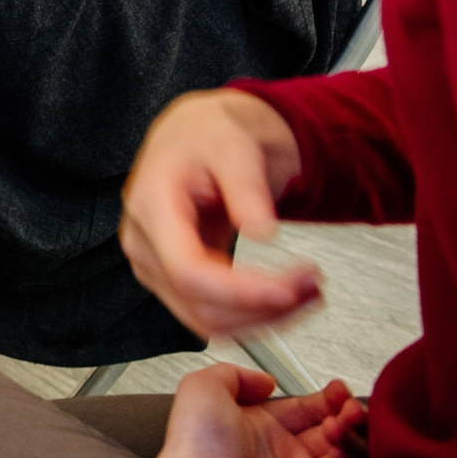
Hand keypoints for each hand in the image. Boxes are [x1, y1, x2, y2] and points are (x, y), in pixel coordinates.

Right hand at [122, 90, 318, 338]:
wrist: (198, 137)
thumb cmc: (208, 136)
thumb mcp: (233, 146)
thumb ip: (245, 187)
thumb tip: (261, 231)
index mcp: (151, 205)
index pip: (187, 270)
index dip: (238, 292)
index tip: (287, 291)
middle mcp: (144, 243)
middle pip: (199, 305)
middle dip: (263, 308)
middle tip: (312, 285)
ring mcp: (154, 266)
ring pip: (208, 321)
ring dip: (264, 319)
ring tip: (309, 293)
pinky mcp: (173, 280)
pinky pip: (213, 316)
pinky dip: (254, 316)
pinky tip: (287, 299)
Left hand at [147, 365, 366, 457]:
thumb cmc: (196, 444)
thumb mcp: (202, 390)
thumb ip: (233, 374)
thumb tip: (265, 381)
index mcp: (258, 427)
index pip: (304, 409)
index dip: (325, 398)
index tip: (337, 390)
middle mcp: (280, 453)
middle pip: (330, 430)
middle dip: (345, 414)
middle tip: (347, 408)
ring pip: (343, 454)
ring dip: (349, 435)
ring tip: (337, 426)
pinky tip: (339, 450)